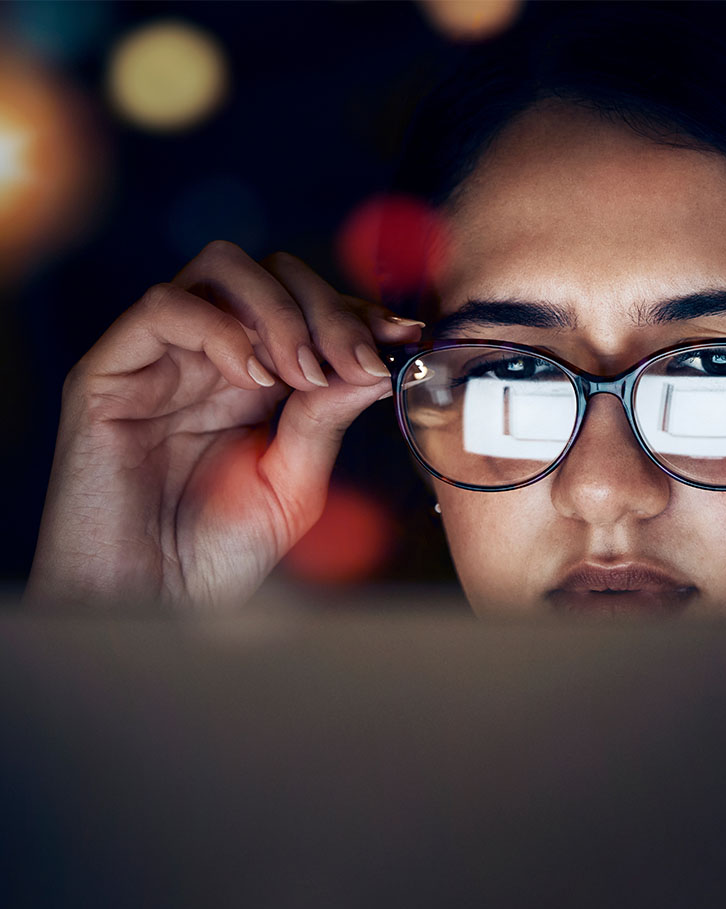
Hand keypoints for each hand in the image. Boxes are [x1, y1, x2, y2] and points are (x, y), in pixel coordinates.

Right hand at [26, 241, 421, 610]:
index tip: (404, 334)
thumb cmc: (216, 556)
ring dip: (280, 311)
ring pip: (220, 270)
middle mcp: (208, 358)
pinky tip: (252, 377)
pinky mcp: (108, 375)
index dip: (357, 312)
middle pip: (272, 274)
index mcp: (256, 380)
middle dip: (327, 307)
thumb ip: (326, 417)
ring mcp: (159, 361)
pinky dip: (219, 327)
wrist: (150, 608)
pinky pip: (162, 308)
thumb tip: (376, 360)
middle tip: (354, 360)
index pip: (309, 307)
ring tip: (304, 373)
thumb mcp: (293, 483)